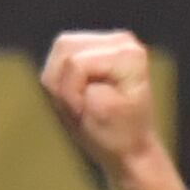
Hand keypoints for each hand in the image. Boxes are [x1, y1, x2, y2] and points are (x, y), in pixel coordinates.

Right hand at [40, 30, 164, 172]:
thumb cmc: (117, 137)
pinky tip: (78, 94)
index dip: (71, 92)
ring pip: (60, 49)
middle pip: (64, 47)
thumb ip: (75, 85)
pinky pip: (61, 56)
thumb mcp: (95, 114)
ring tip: (79, 101)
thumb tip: (67, 62)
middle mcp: (122, 40)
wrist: (129, 149)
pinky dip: (61, 79)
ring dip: (59, 81)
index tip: (86, 115)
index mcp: (129, 55)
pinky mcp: (96, 48)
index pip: (75, 63)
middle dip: (63, 82)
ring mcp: (110, 41)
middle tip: (79, 108)